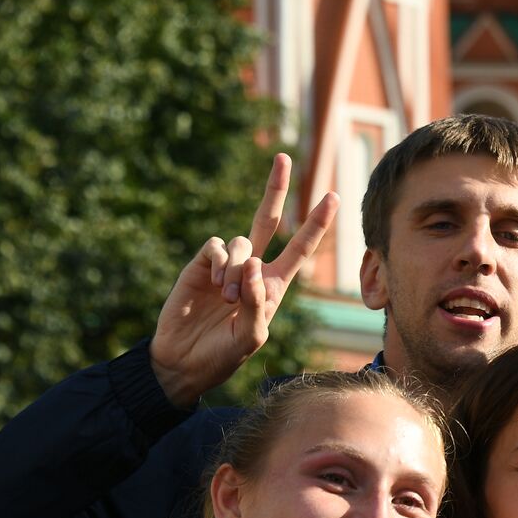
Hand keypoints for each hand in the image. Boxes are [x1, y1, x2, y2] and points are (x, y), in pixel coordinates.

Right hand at [149, 154, 339, 406]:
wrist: (184, 361)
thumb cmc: (223, 354)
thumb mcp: (250, 337)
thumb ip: (256, 303)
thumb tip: (255, 265)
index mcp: (274, 285)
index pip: (300, 249)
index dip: (315, 224)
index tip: (332, 198)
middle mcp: (253, 268)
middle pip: (267, 220)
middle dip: (275, 189)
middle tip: (284, 157)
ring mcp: (226, 264)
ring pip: (242, 242)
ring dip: (238, 268)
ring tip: (227, 298)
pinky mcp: (200, 264)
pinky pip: (216, 247)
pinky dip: (219, 262)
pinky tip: (214, 284)